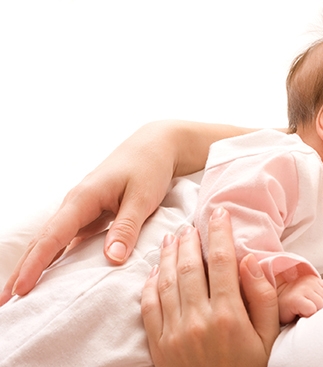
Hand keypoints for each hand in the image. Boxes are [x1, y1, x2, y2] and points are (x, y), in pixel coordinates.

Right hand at [0, 121, 179, 304]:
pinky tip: (52, 273)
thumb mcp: (142, 197)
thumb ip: (126, 227)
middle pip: (43, 240)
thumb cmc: (149, 167)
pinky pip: (69, 237)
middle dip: (23, 270)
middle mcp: (76, 203)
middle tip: (4, 301)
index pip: (53, 236)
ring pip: (53, 240)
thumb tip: (111, 259)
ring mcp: (82, 208)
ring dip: (36, 264)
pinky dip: (56, 255)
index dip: (35, 264)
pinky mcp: (92, 212)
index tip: (21, 289)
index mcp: (84, 198)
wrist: (156, 145)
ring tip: (21, 292)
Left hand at [141, 207, 278, 366]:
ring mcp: (174, 332)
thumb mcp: (268, 337)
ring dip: (167, 254)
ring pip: (166, 280)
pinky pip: (149, 306)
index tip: (220, 214)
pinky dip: (149, 284)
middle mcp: (198, 319)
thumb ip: (263, 298)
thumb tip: (251, 261)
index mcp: (229, 315)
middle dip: (190, 239)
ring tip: (172, 237)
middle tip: (192, 224)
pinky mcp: (158, 344)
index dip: (220, 232)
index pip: (222, 261)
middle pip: (189, 265)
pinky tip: (154, 270)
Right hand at [277, 275, 322, 324]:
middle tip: (305, 309)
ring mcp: (301, 288)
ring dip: (312, 312)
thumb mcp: (310, 296)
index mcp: (313, 279)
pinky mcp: (294, 299)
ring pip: (320, 305)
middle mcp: (308, 281)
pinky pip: (311, 310)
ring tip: (301, 311)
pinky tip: (298, 313)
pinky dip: (306, 314)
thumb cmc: (291, 302)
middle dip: (318, 307)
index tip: (311, 304)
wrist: (270, 304)